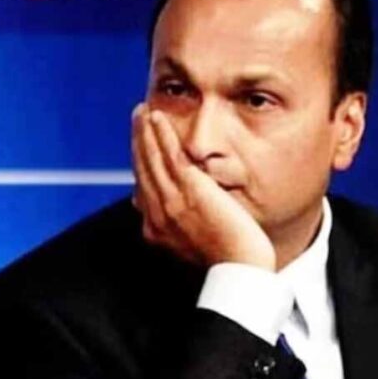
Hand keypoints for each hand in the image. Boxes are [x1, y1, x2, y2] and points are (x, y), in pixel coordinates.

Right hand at [131, 103, 275, 270]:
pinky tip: (158, 119)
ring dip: (146, 132)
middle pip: (143, 169)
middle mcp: (159, 213)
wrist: (239, 267)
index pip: (143, 187)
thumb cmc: (227, 258)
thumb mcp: (195, 242)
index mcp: (157, 228)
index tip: (141, 144)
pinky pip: (170, 155)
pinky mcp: (190, 189)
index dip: (140, 162)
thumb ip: (182, 225)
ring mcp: (172, 200)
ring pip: (152, 158)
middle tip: (138, 117)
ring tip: (144, 111)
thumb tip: (172, 215)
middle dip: (138, 140)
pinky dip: (161, 135)